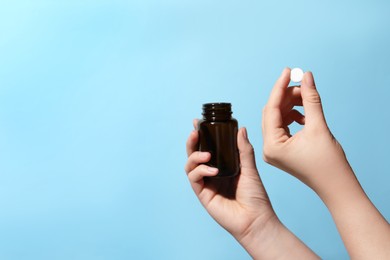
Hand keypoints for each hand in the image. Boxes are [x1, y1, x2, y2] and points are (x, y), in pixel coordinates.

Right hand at [185, 119, 317, 258]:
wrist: (256, 219)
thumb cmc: (255, 196)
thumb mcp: (250, 168)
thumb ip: (244, 149)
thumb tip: (241, 128)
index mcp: (222, 166)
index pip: (208, 147)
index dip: (201, 135)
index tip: (197, 122)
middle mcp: (212, 173)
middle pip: (194, 154)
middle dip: (192, 142)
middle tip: (194, 132)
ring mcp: (206, 184)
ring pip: (190, 165)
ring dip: (195, 156)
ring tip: (207, 154)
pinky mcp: (203, 194)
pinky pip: (194, 178)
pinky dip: (200, 170)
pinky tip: (212, 170)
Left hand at [262, 68, 389, 258]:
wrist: (336, 186)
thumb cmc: (328, 163)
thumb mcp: (318, 126)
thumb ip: (310, 99)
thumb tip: (307, 77)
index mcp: (272, 145)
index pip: (271, 109)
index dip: (280, 87)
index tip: (289, 70)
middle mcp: (268, 148)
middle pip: (272, 112)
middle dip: (287, 96)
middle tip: (303, 84)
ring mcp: (274, 150)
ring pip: (277, 118)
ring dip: (291, 105)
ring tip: (307, 100)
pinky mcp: (282, 150)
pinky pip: (282, 126)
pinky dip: (293, 116)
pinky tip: (306, 115)